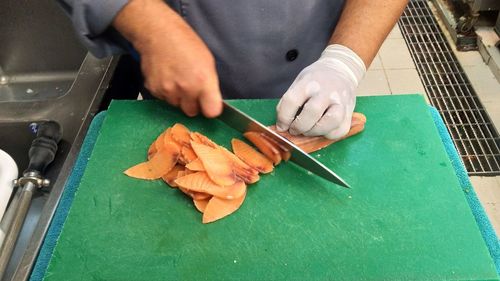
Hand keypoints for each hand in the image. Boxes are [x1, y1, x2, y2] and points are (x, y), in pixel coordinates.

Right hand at [113, 0, 221, 116]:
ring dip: (178, 97)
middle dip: (193, 104)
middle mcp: (186, 89)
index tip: (209, 105)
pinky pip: (163, 99)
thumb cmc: (185, 43)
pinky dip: (166, 92)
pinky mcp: (154, 90)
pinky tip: (167, 77)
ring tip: (177, 78)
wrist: (158, 33)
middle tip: (191, 88)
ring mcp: (168, 90)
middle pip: (192, 112)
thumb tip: (212, 102)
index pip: (211, 112)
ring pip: (176, 105)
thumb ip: (210, 85)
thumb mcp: (207, 61)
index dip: (210, 109)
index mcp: (203, 81)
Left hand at [276, 44, 365, 138]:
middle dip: (299, 127)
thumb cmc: (316, 79)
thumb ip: (290, 101)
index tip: (281, 126)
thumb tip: (282, 125)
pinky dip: (329, 135)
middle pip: (311, 113)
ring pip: (330, 123)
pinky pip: (340, 130)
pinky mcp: (350, 112)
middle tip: (295, 130)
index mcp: (310, 82)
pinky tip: (322, 130)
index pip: (292, 101)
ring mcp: (341, 102)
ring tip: (309, 130)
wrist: (342, 69)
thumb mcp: (299, 82)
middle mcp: (327, 91)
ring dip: (315, 132)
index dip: (283, 118)